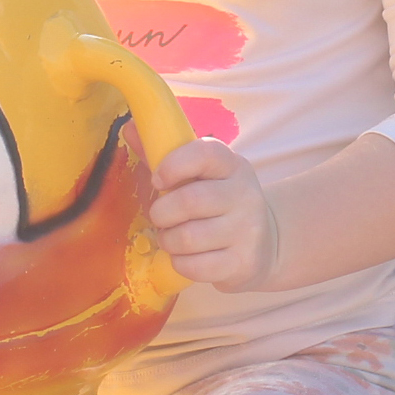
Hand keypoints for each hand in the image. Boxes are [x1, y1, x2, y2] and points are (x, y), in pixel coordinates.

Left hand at [148, 138, 278, 291]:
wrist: (264, 242)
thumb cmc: (219, 202)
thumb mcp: (200, 175)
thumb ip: (165, 154)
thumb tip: (131, 128)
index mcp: (232, 165)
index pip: (205, 154)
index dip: (175, 164)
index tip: (158, 178)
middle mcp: (244, 194)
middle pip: (190, 201)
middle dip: (162, 213)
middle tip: (160, 217)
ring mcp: (247, 229)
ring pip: (188, 237)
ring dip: (168, 240)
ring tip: (171, 237)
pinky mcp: (244, 262)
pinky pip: (195, 266)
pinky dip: (180, 263)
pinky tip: (186, 256)